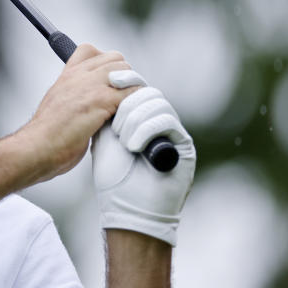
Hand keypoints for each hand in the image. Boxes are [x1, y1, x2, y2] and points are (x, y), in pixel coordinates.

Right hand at [20, 45, 138, 182]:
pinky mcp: (101, 100)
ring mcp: (90, 86)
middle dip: (124, 77)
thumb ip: (74, 97)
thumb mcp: (58, 105)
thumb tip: (92, 104)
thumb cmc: (47, 135)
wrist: (37, 147)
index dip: (105, 63)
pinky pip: (133, 92)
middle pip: (115, 58)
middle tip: (122, 98)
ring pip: (127, 72)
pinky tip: (128, 118)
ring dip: (133, 88)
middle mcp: (78, 75)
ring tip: (127, 108)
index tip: (107, 81)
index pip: (90, 50)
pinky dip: (136, 104)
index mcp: (66, 76)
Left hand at [92, 70, 195, 245]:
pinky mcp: (183, 145)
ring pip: (157, 103)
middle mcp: (158, 123)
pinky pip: (167, 120)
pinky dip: (146, 129)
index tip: (110, 80)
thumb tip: (106, 83)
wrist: (125, 207)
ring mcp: (172, 133)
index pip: (137, 88)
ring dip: (134, 120)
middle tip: (115, 128)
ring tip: (124, 142)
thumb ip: (108, 111)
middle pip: (148, 92)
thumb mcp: (104, 137)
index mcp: (140, 119)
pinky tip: (133, 146)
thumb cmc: (114, 177)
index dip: (126, 80)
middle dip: (127, 103)